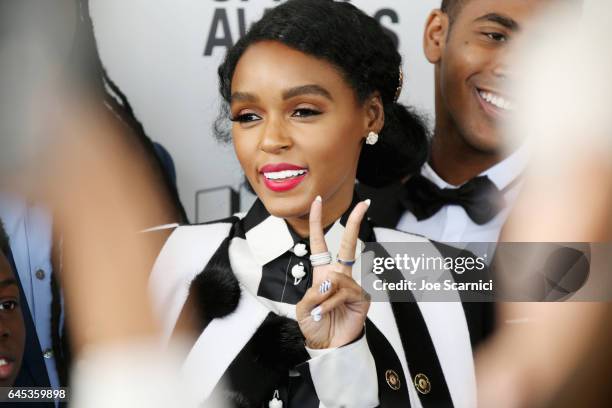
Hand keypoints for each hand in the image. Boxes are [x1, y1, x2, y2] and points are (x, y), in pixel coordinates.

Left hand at [296, 196, 370, 348]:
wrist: (327, 346)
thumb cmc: (315, 325)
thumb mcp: (303, 307)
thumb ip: (312, 292)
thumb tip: (328, 283)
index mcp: (322, 273)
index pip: (319, 243)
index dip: (316, 223)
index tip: (317, 202)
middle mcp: (338, 276)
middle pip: (347, 244)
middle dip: (355, 223)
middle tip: (363, 204)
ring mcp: (351, 286)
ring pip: (336, 278)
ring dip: (322, 296)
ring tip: (318, 310)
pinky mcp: (361, 298)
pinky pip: (342, 293)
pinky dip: (329, 304)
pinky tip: (326, 313)